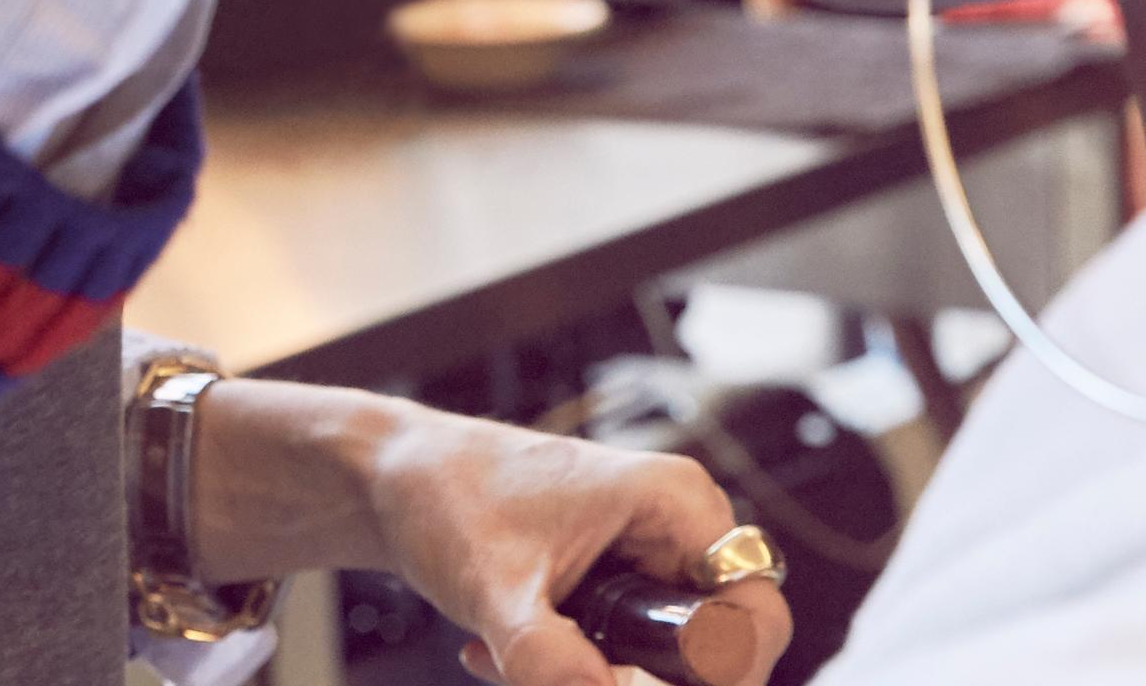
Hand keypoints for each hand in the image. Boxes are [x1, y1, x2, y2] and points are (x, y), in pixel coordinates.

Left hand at [186, 378, 790, 685]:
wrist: (388, 480)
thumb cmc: (444, 502)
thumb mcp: (498, 596)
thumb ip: (555, 665)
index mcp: (678, 505)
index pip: (757, 619)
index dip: (722, 676)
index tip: (640, 685)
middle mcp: (680, 526)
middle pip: (715, 650)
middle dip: (641, 681)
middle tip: (559, 678)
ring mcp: (652, 551)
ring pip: (665, 658)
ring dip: (598, 678)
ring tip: (511, 660)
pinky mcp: (621, 577)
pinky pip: (629, 649)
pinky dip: (574, 668)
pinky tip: (498, 654)